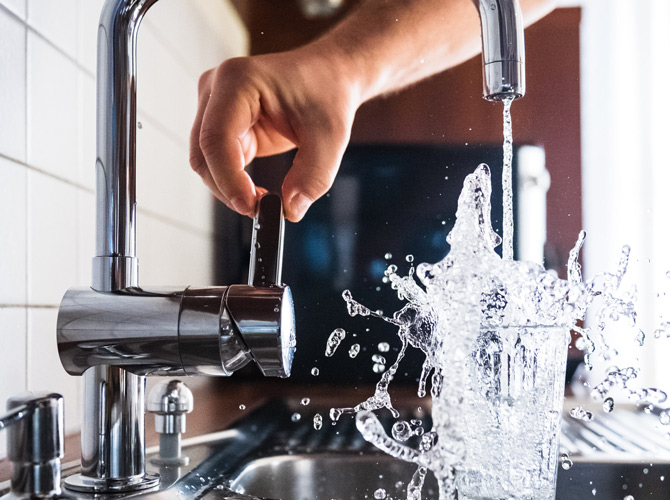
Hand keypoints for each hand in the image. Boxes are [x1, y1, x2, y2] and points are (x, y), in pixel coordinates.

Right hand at [190, 48, 360, 221]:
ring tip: (264, 200)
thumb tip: (290, 210)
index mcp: (238, 80)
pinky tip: (258, 191)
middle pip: (203, 153)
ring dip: (229, 188)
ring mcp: (214, 106)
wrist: (329, 76)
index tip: (251, 206)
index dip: (228, 178)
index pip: (216, 137)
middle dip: (228, 188)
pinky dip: (234, 182)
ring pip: (205, 162)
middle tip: (261, 210)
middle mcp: (217, 89)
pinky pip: (217, 162)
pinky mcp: (222, 124)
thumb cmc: (327, 93)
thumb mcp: (331, 137)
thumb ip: (313, 176)